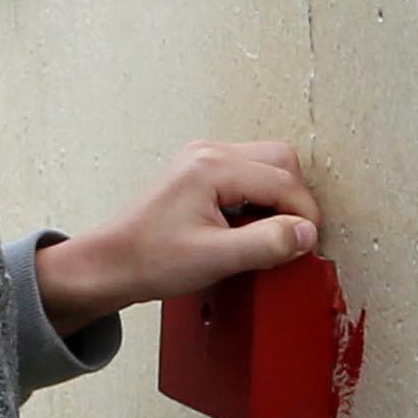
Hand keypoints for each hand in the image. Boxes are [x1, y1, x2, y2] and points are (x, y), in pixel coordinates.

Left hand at [35, 141, 322, 330]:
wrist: (112, 264)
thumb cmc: (150, 260)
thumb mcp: (215, 258)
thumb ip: (266, 243)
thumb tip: (306, 233)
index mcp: (213, 166)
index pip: (284, 181)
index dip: (304, 216)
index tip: (306, 246)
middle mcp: (209, 152)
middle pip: (281, 161)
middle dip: (295, 200)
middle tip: (292, 237)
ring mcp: (204, 159)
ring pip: (268, 164)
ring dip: (278, 197)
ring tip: (268, 234)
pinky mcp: (201, 172)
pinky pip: (248, 173)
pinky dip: (260, 197)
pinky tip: (249, 226)